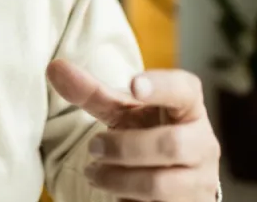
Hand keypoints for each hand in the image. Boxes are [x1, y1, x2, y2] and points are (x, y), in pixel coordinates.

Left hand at [47, 60, 220, 201]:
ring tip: (96, 173)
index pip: (186, 90)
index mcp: (189, 109)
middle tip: (94, 146)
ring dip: (119, 180)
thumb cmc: (146, 132)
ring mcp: (200, 182)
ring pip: (160, 185)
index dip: (162, 86)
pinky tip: (116, 195)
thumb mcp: (121, 113)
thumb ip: (91, 92)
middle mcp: (203, 144)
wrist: (172, 174)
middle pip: (171, 145)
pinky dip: (128, 201)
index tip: (133, 84)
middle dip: (124, 148)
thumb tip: (54, 68)